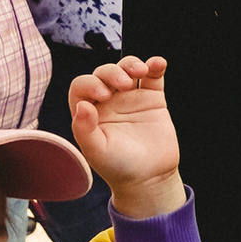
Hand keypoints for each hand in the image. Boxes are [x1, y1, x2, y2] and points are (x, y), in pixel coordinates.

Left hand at [68, 55, 184, 214]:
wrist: (149, 178)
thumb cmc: (119, 167)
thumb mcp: (97, 152)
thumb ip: (84, 130)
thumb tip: (82, 106)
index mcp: (90, 112)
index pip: (82, 86)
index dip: (90, 84)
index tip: (103, 95)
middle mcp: (108, 102)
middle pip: (105, 73)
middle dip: (112, 72)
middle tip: (123, 86)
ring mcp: (131, 98)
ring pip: (127, 69)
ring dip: (131, 64)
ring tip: (140, 71)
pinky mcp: (153, 99)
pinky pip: (154, 77)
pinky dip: (156, 66)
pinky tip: (158, 63)